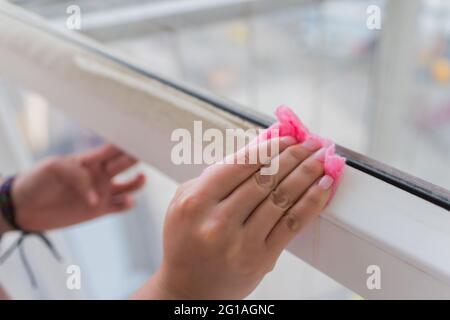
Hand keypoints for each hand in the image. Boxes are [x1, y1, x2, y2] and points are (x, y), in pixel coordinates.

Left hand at [11, 144, 145, 231]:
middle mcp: (101, 174)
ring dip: (138, 182)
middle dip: (138, 157)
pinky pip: (121, 206)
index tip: (143, 137)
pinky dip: (128, 204)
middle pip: (126, 163)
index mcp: (90, 160)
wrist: (25, 207)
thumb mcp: (54, 168)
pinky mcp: (101, 210)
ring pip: (129, 185)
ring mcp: (102, 192)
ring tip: (140, 178)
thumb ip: (78, 174)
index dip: (128, 142)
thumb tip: (97, 195)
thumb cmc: (37, 181)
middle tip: (151, 153)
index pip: (114, 149)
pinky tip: (128, 201)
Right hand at [133, 136, 333, 298]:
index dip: (271, 146)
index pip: (241, 164)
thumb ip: (216, 174)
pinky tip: (323, 187)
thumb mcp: (187, 201)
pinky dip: (311, 202)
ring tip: (323, 160)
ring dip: (308, 174)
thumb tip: (259, 147)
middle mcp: (218, 221)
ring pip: (282, 198)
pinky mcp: (260, 259)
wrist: (187, 288)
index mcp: (196, 202)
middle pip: (266, 178)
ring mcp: (241, 243)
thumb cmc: (185, 239)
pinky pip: (292, 224)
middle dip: (295, 156)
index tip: (289, 137)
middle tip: (313, 144)